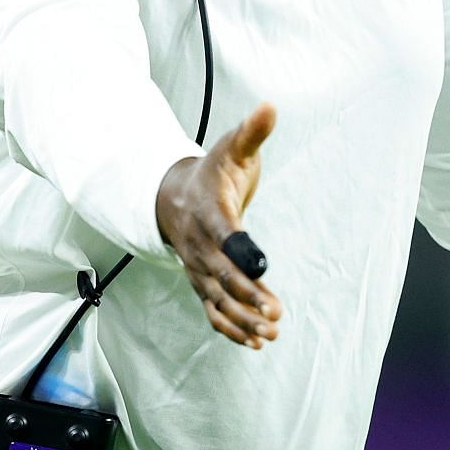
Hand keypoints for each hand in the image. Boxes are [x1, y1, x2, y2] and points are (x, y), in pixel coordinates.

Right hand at [155, 103, 282, 348]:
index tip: (263, 263)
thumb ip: (252, 132)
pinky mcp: (202, 282)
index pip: (224, 232)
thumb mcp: (232, 147)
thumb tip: (270, 106)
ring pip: (216, 298)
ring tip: (271, 334)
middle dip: (247, 294)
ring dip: (242, 319)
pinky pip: (212, 310)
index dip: (242, 249)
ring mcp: (197, 266)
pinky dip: (230, 329)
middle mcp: (199, 243)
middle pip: (221, 273)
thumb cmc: (212, 170)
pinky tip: (256, 342)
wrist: (173, 195)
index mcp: (208, 209)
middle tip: (275, 313)